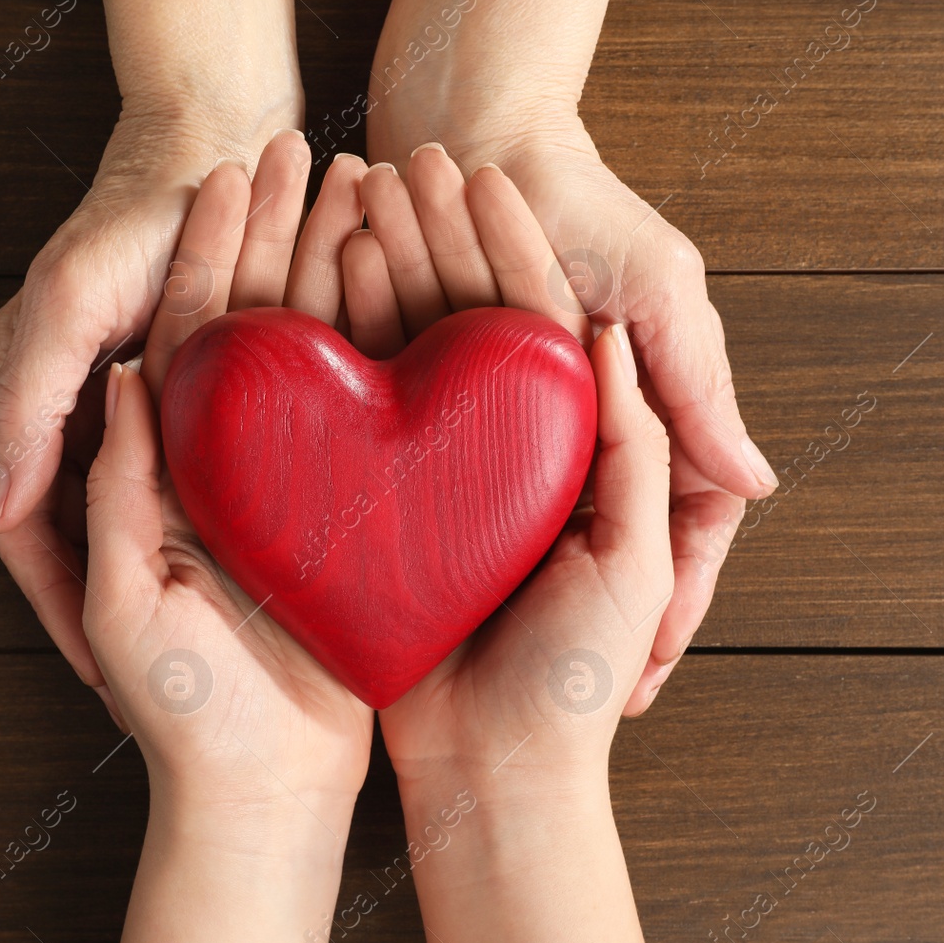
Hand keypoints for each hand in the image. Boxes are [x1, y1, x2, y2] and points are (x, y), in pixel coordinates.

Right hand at [0, 0, 304, 703]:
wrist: (211, 149)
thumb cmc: (134, 218)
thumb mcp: (66, 306)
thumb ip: (28, 404)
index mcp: (24, 398)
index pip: (25, 533)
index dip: (57, 610)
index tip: (100, 684)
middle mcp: (66, 411)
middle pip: (74, 537)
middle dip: (105, 611)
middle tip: (150, 696)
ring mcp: (120, 403)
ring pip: (129, 513)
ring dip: (156, 573)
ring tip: (201, 653)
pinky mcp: (178, 389)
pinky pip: (178, 474)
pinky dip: (200, 522)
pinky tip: (239, 575)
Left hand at [82, 134, 376, 942]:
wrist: (263, 795)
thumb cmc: (183, 713)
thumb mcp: (130, 598)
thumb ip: (124, 487)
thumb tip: (128, 370)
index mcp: (168, 471)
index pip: (187, 337)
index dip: (204, 252)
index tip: (231, 172)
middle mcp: (235, 463)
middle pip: (259, 325)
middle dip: (279, 238)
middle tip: (315, 151)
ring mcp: (298, 484)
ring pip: (320, 354)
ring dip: (337, 271)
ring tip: (369, 187)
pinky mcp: (354, 515)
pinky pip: (372, 415)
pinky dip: (388, 346)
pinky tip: (417, 283)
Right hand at [341, 153, 669, 942]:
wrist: (496, 775)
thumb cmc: (576, 675)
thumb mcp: (631, 559)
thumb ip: (632, 446)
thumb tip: (611, 336)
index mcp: (571, 451)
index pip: (542, 326)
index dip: (516, 248)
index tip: (482, 177)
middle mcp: (500, 452)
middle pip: (467, 326)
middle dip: (438, 246)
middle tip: (398, 167)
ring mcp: (435, 479)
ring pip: (407, 358)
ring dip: (384, 280)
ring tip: (350, 203)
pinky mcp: (379, 513)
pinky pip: (357, 420)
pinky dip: (339, 357)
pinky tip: (311, 293)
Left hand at [365, 0, 777, 708]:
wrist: (469, 139)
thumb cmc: (581, 203)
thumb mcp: (657, 289)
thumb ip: (698, 385)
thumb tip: (759, 488)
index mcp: (654, 408)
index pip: (688, 533)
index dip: (676, 613)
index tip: (649, 689)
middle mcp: (593, 427)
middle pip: (612, 543)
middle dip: (607, 632)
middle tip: (589, 718)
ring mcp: (528, 422)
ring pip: (544, 522)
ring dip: (538, 588)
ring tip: (517, 677)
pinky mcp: (460, 409)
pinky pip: (472, 481)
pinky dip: (468, 536)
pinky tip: (451, 600)